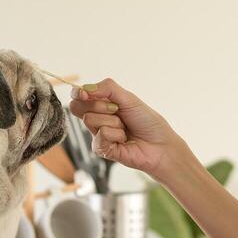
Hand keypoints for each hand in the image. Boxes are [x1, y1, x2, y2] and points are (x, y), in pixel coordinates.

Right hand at [68, 77, 186, 179]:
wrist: (160, 144)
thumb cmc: (147, 121)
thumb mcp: (128, 98)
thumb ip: (107, 88)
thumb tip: (85, 88)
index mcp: (102, 104)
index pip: (78, 96)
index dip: (78, 93)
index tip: (85, 93)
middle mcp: (97, 118)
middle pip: (77, 107)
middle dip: (98, 105)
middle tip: (117, 110)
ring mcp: (98, 134)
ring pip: (89, 120)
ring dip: (112, 121)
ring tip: (124, 128)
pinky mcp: (101, 149)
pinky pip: (100, 135)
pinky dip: (115, 134)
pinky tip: (124, 139)